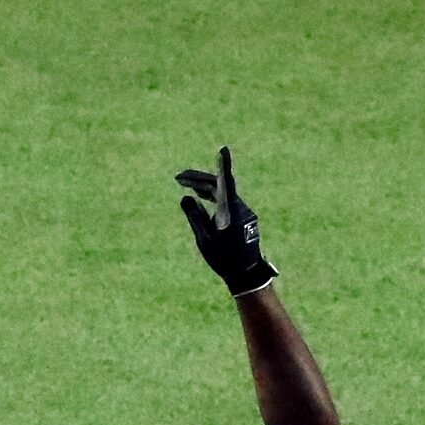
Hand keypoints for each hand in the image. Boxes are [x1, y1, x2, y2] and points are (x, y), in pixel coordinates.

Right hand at [175, 146, 277, 297]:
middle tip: (178, 178)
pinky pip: (225, 199)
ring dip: (202, 187)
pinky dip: (210, 196)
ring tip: (184, 184)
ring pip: (221, 191)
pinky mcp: (241, 214)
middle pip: (217, 185)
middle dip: (197, 179)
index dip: (223, 165)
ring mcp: (241, 209)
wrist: (246, 274)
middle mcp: (238, 206)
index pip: (225, 183)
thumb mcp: (204, 240)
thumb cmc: (224, 259)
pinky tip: (199, 197)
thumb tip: (185, 197)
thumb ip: (194, 217)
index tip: (223, 150)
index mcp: (230, 211)